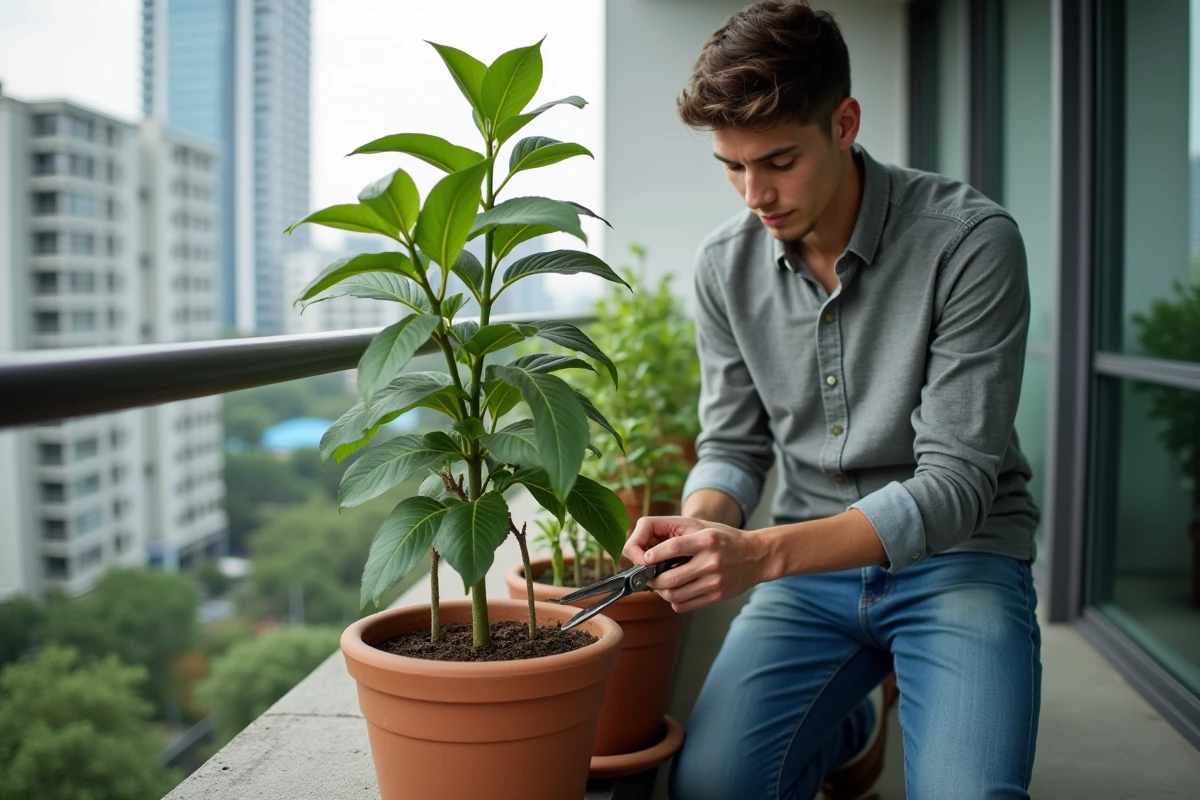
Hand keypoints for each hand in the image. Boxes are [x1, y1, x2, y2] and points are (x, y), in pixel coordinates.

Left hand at [623, 515, 772, 613]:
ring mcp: (714, 582)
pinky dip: (674, 600)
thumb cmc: (724, 539)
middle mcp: (711, 561)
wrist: (756, 556)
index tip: (644, 559)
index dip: (653, 555)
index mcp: (706, 539)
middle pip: (669, 578)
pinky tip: (676, 590)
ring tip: (660, 583)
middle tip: (648, 575)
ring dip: (661, 591)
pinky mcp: (716, 596)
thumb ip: (675, 534)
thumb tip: (646, 551)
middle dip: (652, 579)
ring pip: (674, 595)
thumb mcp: (702, 527)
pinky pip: (684, 605)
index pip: (673, 547)